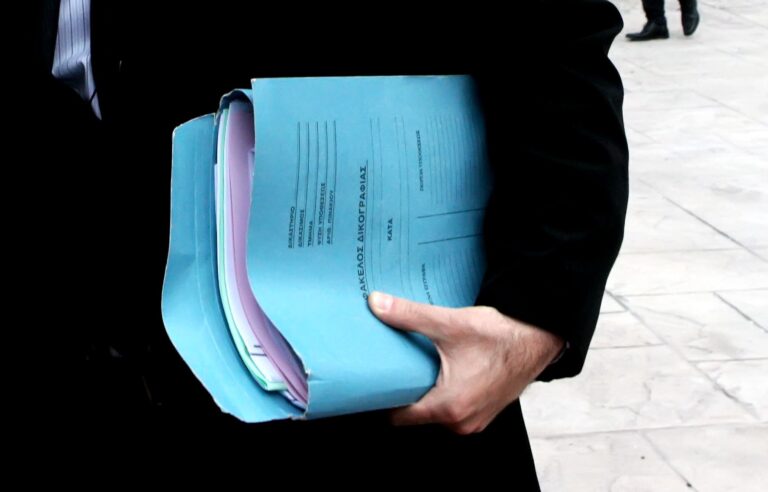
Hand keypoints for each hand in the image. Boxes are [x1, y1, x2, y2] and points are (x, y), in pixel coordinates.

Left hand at [368, 291, 563, 434]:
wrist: (540, 338)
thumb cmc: (501, 336)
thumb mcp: (449, 323)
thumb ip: (408, 315)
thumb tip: (376, 303)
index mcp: (449, 407)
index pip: (399, 417)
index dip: (384, 398)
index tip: (377, 380)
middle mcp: (462, 422)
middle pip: (417, 415)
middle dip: (406, 392)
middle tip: (398, 367)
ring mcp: (477, 420)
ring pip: (437, 412)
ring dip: (428, 393)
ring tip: (420, 367)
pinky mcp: (486, 412)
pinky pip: (456, 409)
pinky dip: (447, 394)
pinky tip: (445, 371)